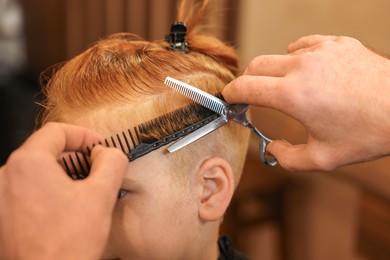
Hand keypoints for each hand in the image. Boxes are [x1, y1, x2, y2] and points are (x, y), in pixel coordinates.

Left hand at [0, 123, 127, 259]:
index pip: (57, 131)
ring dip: (64, 174)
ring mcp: (1, 197)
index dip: (84, 136)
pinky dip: (49, 189)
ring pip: (37, 171)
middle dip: (76, 157)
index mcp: (28, 164)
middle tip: (97, 170)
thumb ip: (112, 162)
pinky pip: (27, 189)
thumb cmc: (65, 247)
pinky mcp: (2, 215)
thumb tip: (109, 153)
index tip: (99, 147)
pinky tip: (66, 208)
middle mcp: (6, 176)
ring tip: (84, 192)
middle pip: (46, 150)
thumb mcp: (101, 196)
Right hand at [223, 35, 389, 170]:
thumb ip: (287, 159)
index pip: (244, 86)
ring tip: (284, 88)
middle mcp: (301, 67)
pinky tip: (306, 71)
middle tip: (253, 97)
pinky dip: (296, 58)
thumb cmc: (368, 133)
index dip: (231, 93)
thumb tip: (272, 150)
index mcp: (292, 95)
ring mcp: (320, 51)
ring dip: (272, 71)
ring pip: (279, 55)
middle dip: (247, 81)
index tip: (230, 100)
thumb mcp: (323, 158)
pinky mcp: (336, 43)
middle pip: (256, 65)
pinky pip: (303, 45)